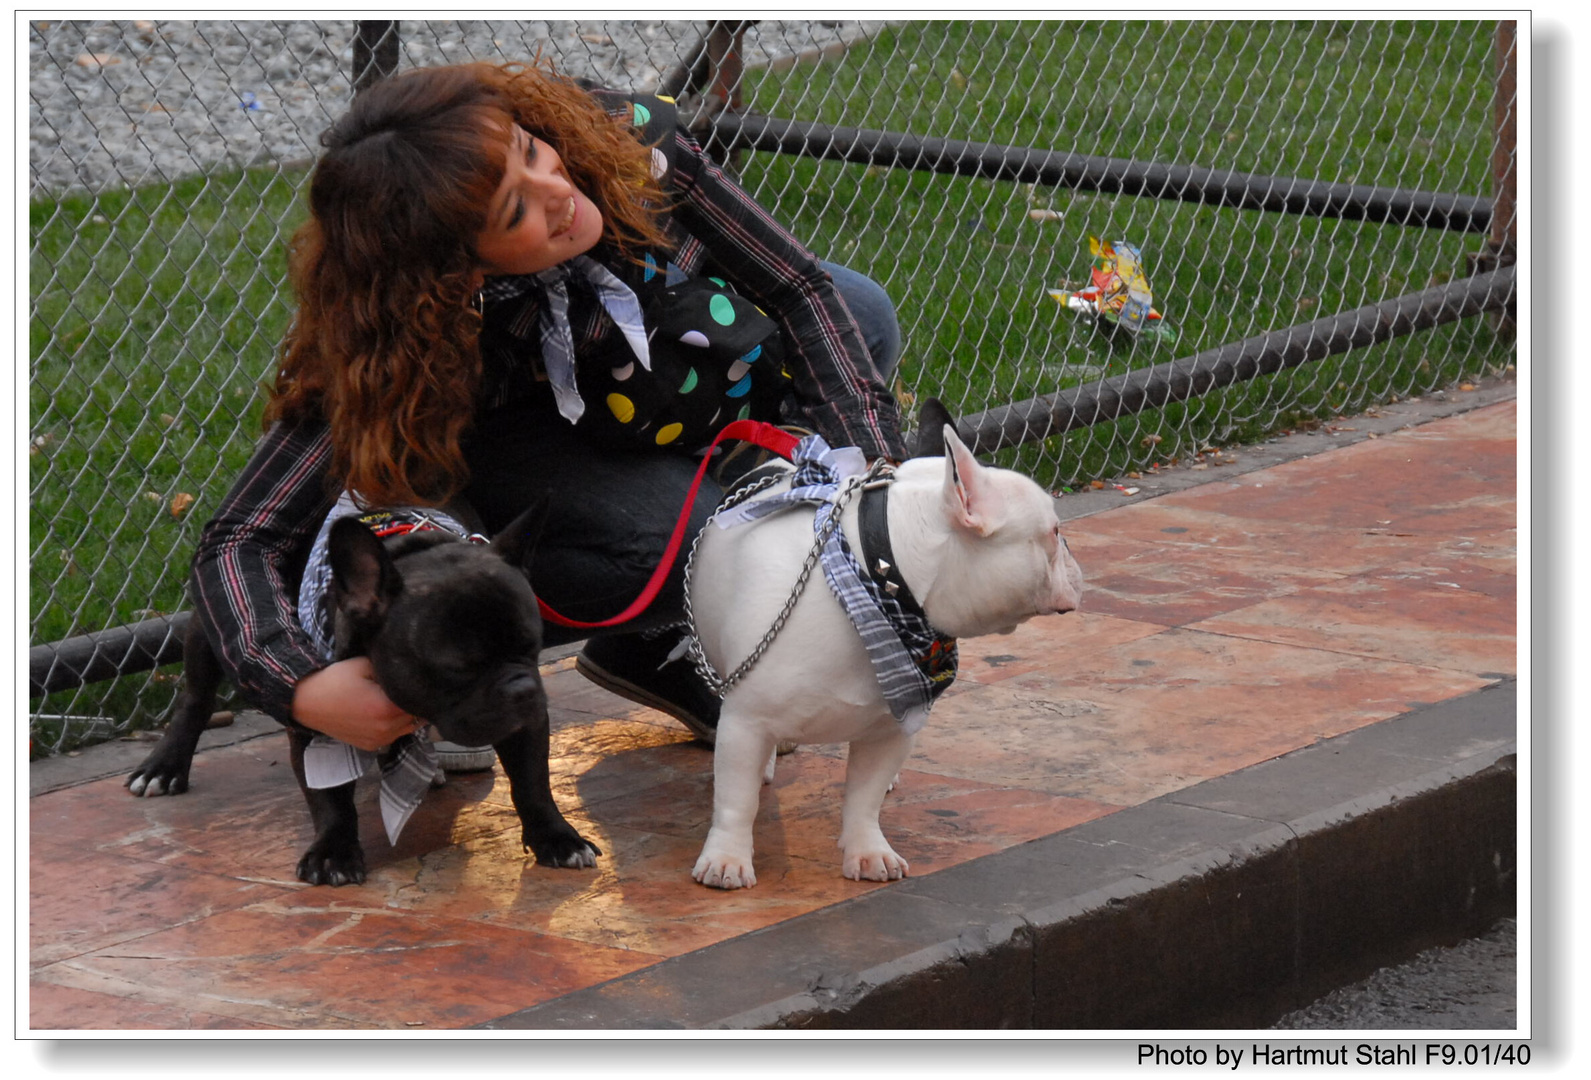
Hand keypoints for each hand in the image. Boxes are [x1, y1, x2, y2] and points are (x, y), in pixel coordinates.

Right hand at [292, 657, 417, 750]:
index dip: (425, 689)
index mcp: (387, 709)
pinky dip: (397, 725)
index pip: (422, 700)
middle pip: (419, 716)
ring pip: (409, 728)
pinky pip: (395, 735)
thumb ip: (391, 670)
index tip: (424, 679)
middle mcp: (386, 730)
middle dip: (419, 702)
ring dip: (409, 715)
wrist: (305, 701)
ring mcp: (379, 741)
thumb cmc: (334, 680)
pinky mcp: (371, 746)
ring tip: (401, 699)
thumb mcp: (365, 665)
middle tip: (415, 687)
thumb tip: (412, 672)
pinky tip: (388, 711)